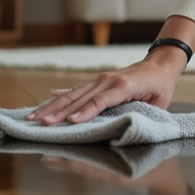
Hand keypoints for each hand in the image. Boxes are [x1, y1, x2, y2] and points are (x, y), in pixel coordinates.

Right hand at [26, 17, 194, 124]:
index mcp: (124, 86)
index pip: (101, 101)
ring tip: (34, 116)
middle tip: (41, 124)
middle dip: (59, 112)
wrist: (160, 64)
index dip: (85, 113)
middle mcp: (108, 80)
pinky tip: (46, 100)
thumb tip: (129, 130)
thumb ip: (144, 115)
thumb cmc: (160, 87)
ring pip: (73, 93)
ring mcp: (100, 79)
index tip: (68, 123)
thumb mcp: (159, 103)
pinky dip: (60, 96)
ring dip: (53, 106)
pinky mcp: (97, 81)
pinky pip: (76, 90)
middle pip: (80, 98)